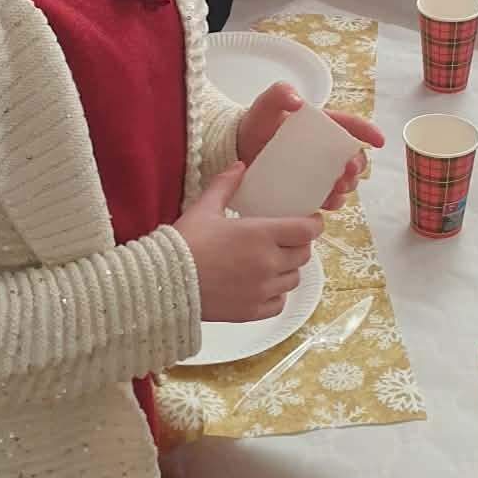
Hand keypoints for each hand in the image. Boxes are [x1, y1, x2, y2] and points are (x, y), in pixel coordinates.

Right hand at [175, 164, 321, 322]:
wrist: (164, 283)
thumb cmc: (185, 244)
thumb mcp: (205, 208)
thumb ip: (226, 185)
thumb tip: (240, 166)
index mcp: (261, 234)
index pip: (307, 231)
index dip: (313, 224)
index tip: (309, 220)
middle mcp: (268, 263)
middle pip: (303, 254)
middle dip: (300, 245)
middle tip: (287, 239)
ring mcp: (262, 290)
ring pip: (294, 279)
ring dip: (288, 269)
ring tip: (273, 262)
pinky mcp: (252, 311)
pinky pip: (279, 303)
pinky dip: (276, 294)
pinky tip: (263, 286)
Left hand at [236, 82, 385, 207]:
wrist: (236, 151)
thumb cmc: (255, 124)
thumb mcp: (265, 104)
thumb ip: (279, 93)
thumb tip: (297, 101)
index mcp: (320, 126)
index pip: (350, 125)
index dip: (368, 132)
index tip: (379, 141)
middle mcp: (322, 149)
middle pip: (352, 157)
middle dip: (357, 166)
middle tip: (348, 172)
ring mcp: (316, 170)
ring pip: (343, 180)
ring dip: (347, 186)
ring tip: (337, 189)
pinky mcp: (306, 189)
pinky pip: (326, 197)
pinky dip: (331, 201)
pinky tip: (326, 203)